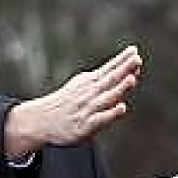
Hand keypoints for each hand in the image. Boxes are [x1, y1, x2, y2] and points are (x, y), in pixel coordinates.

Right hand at [4, 45, 141, 157]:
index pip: (108, 69)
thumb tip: (132, 71)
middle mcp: (89, 93)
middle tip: (136, 59)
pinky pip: (100, 118)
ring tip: (132, 79)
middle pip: (109, 79)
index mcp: (89, 82)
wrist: (41, 121)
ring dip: (119, 88)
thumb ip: (107, 79)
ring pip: (106, 97)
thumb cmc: (68, 102)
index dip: (122, 60)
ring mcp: (88, 108)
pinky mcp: (85, 125)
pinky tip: (122, 107)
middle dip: (124, 69)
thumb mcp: (84, 84)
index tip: (134, 51)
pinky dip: (111, 113)